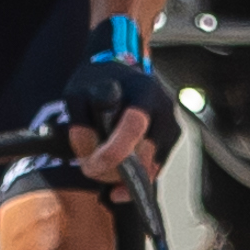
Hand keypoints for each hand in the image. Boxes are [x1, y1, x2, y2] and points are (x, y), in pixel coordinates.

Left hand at [55, 21, 177, 187]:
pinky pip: (153, 169)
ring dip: (122, 176)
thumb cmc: (96, 83)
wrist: (120, 71)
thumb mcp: (77, 94)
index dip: (114, 151)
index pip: (134, 125)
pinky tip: (114, 172)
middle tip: (87, 168)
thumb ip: (79, 123)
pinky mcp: (171, 142)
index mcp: (144, 90)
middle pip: (143, 154)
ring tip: (99, 164)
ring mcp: (172, 126)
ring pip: (149, 167)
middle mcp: (165, 108)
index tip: (91, 165)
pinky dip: (133, 178)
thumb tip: (92, 155)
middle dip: (113, 170)